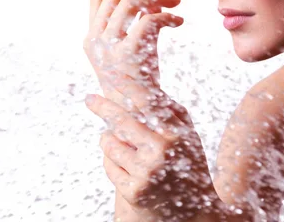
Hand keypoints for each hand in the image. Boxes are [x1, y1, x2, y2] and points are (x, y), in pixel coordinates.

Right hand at [83, 0, 217, 220]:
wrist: (146, 124)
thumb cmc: (144, 90)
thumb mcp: (137, 55)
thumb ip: (138, 29)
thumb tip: (155, 5)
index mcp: (94, 40)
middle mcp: (95, 43)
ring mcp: (109, 51)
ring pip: (130, 3)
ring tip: (178, 0)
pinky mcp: (129, 59)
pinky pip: (147, 20)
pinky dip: (166, 15)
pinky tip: (180, 22)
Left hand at [85, 91, 218, 220]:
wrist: (194, 210)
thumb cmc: (187, 163)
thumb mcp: (186, 135)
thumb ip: (168, 112)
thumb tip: (140, 86)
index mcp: (177, 133)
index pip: (148, 102)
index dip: (129, 86)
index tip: (113, 75)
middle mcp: (162, 151)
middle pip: (121, 120)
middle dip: (102, 107)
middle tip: (89, 98)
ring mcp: (146, 172)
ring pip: (110, 143)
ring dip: (110, 140)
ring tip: (127, 147)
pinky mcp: (133, 191)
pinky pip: (109, 165)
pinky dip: (113, 162)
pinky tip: (129, 167)